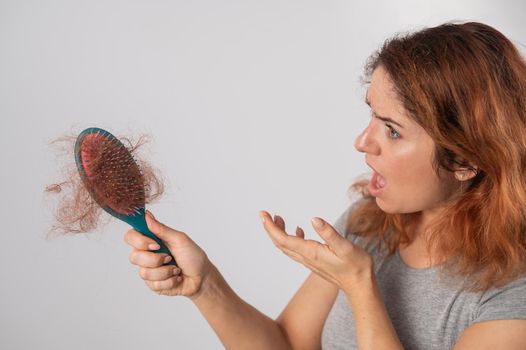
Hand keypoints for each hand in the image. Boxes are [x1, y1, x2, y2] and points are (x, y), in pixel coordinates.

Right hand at [124, 211, 211, 297]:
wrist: (201, 278)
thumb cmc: (193, 256)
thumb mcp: (180, 240)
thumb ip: (162, 229)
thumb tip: (147, 215)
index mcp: (152, 240)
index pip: (131, 237)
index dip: (139, 241)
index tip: (156, 244)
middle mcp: (147, 254)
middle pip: (134, 257)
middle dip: (155, 260)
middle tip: (170, 257)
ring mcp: (149, 270)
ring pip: (144, 273)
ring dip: (165, 272)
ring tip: (176, 269)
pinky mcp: (153, 285)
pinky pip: (153, 284)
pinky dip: (169, 281)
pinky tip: (176, 278)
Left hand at [259, 210, 373, 290]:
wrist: (360, 285)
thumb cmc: (355, 266)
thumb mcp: (345, 247)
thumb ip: (329, 233)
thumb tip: (314, 219)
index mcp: (310, 252)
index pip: (283, 239)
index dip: (271, 226)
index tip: (263, 214)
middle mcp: (306, 257)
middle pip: (280, 243)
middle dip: (270, 228)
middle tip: (264, 213)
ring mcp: (309, 260)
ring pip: (287, 246)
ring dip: (279, 232)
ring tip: (277, 218)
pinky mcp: (314, 261)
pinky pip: (296, 249)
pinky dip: (292, 238)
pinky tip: (298, 230)